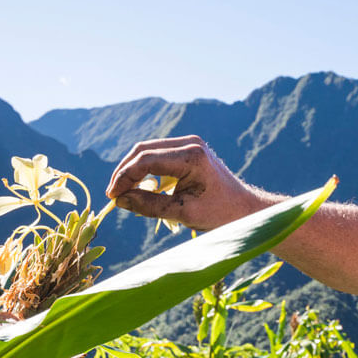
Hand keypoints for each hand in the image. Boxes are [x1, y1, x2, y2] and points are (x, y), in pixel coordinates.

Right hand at [106, 136, 265, 230]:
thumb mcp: (184, 213)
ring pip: (148, 151)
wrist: (245, 209)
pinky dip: (145, 170)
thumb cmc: (220, 214)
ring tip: (122, 193)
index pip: (146, 160)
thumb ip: (150, 206)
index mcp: (192, 156)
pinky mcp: (188, 150)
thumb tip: (120, 200)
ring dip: (132, 170)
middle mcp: (190, 143)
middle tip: (113, 195)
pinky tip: (138, 187)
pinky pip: (158, 155)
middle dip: (124, 172)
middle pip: (143, 150)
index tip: (112, 197)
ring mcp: (190, 143)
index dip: (124, 177)